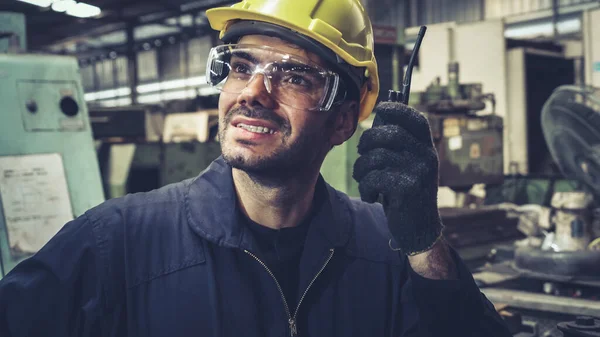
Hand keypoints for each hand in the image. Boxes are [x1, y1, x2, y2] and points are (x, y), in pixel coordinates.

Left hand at [353, 101, 442, 254]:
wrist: (419, 229)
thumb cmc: (406, 193)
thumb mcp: (409, 166)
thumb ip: (398, 146)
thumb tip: (378, 119)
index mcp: (427, 148)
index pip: (415, 119)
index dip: (397, 109)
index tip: (381, 109)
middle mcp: (426, 156)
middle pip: (388, 134)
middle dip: (366, 142)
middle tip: (361, 154)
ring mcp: (418, 172)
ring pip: (376, 157)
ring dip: (361, 169)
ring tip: (363, 179)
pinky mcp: (407, 189)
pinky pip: (374, 178)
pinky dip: (365, 187)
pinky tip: (370, 195)